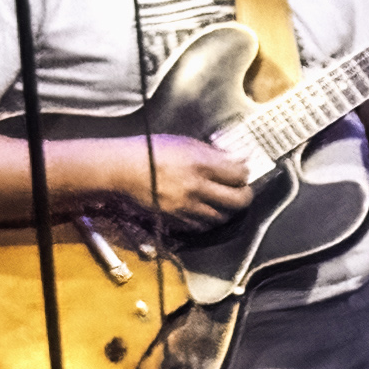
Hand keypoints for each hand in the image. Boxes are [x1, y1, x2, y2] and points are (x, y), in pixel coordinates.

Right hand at [133, 135, 259, 226]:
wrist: (123, 169)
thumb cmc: (152, 150)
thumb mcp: (185, 142)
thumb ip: (212, 152)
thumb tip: (235, 159)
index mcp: (201, 163)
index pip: (239, 174)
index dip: (244, 174)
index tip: (242, 172)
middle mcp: (197, 187)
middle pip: (238, 200)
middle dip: (244, 196)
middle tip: (241, 191)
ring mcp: (186, 206)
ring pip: (221, 216)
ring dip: (225, 209)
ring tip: (222, 201)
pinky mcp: (175, 219)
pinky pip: (200, 226)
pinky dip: (206, 220)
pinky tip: (203, 211)